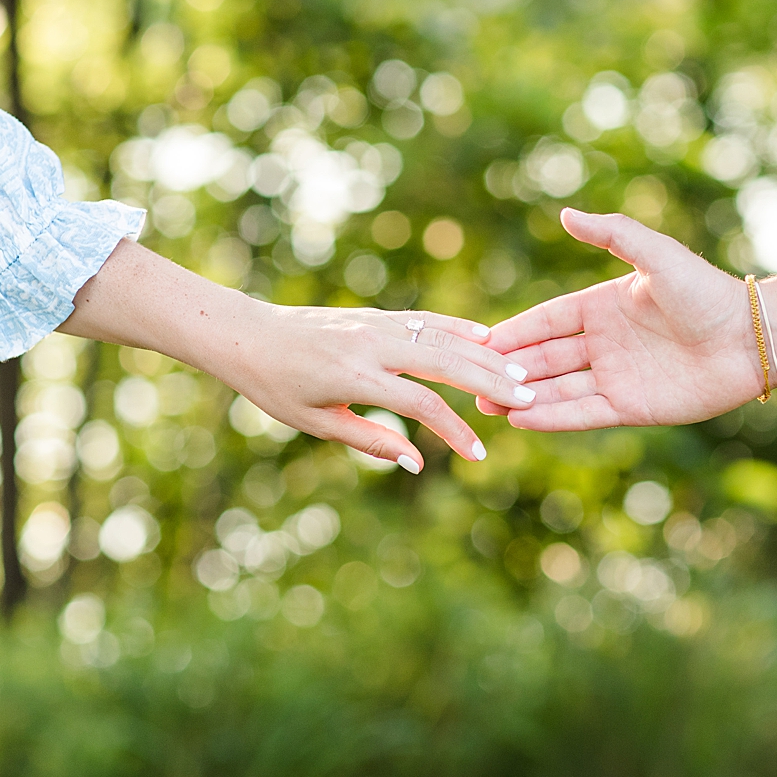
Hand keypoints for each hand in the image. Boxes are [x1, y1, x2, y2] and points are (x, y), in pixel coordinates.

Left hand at [224, 303, 536, 469]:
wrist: (250, 336)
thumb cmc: (278, 388)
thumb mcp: (318, 424)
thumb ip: (371, 440)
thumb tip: (416, 462)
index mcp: (356, 378)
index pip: (421, 405)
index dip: (453, 431)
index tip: (476, 455)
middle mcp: (371, 345)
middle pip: (444, 362)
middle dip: (488, 381)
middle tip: (526, 398)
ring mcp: (375, 325)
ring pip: (441, 336)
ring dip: (482, 354)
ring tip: (518, 372)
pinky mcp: (375, 315)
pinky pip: (424, 320)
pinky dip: (456, 327)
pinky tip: (485, 336)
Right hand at [477, 209, 760, 430]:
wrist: (751, 338)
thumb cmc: (707, 292)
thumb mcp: (657, 256)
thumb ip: (613, 235)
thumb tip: (566, 213)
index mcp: (603, 305)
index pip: (547, 320)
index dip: (515, 330)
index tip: (479, 339)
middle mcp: (604, 343)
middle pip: (545, 357)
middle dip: (507, 368)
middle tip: (468, 379)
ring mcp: (616, 376)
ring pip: (558, 389)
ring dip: (522, 396)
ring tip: (484, 405)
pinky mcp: (632, 407)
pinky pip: (584, 412)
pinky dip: (553, 417)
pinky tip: (522, 419)